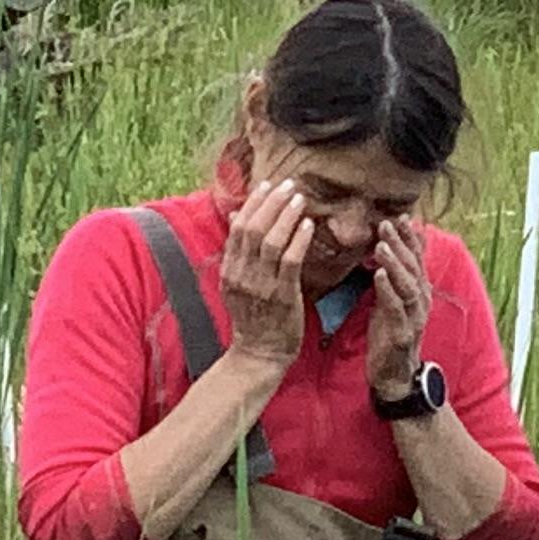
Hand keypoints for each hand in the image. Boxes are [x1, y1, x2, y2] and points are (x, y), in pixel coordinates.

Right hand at [216, 177, 313, 370]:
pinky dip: (299, 240)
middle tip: (288, 184)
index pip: (238, 227)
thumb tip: (234, 217)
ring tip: (300, 199)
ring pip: (272, 241)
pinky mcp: (282, 295)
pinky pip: (291, 261)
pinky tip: (308, 225)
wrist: (258, 355)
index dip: (253, 203)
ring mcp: (261, 285)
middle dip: (272, 202)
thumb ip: (237, 251)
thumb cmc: (253, 318)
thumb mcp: (236, 283)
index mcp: (230, 270)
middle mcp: (242, 274)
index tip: (268, 185)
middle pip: (254, 229)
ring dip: (286, 216)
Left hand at [364, 216, 431, 404]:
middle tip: (386, 222)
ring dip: (395, 262)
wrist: (395, 376)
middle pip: (413, 266)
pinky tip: (378, 274)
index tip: (398, 215)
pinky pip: (396, 307)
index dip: (409, 236)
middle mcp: (421, 301)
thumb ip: (397, 274)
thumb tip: (394, 246)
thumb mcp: (394, 299)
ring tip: (381, 244)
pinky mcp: (402, 334)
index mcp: (419, 290)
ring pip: (408, 284)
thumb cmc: (391, 333)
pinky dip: (388, 290)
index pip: (416, 257)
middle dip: (400, 243)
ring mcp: (414, 317)